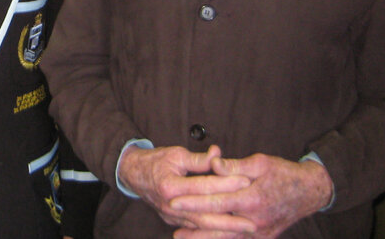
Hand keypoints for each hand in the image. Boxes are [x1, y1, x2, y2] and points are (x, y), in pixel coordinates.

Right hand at [120, 144, 254, 232]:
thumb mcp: (176, 154)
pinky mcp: (172, 221)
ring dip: (224, 230)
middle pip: (205, 216)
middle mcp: (170, 204)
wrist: (133, 174)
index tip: (246, 181)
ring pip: (201, 227)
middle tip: (252, 223)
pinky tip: (227, 233)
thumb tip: (218, 154)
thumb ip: (199, 159)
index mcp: (170, 185)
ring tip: (244, 231)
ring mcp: (171, 216)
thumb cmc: (155, 161)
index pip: (204, 186)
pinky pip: (195, 230)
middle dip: (230, 221)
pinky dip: (211, 232)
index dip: (226, 183)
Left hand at [170, 153, 333, 237]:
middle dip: (193, 226)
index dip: (193, 201)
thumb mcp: (260, 163)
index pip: (216, 201)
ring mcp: (260, 232)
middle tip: (172, 226)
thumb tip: (213, 164)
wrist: (310, 192)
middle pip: (217, 224)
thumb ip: (234, 166)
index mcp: (252, 198)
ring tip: (182, 237)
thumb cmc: (284, 174)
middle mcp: (255, 219)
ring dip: (203, 238)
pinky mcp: (264, 237)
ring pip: (226, 237)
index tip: (174, 200)